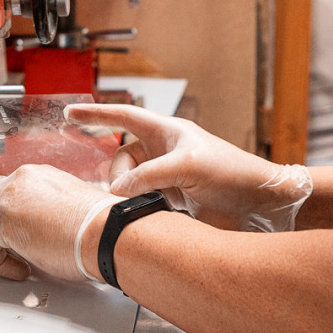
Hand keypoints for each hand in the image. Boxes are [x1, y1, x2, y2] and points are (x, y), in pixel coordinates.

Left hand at [0, 164, 118, 280]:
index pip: (5, 192)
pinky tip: (21, 271)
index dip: (7, 219)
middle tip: (5, 249)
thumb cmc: (99, 228)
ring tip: (14, 261)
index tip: (20, 240)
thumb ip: (43, 214)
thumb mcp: (66, 211)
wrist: (107, 233)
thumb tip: (34, 232)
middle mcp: (20, 179)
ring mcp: (8, 196)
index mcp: (37, 175)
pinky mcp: (1, 219)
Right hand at [66, 103, 312, 232]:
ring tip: (144, 207)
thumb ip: (148, 176)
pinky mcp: (173, 201)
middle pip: (121, 159)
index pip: (123, 116)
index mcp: (168, 132)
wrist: (262, 203)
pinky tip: (150, 217)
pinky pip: (142, 202)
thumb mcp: (188, 167)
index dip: (95, 114)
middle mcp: (165, 152)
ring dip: (129, 196)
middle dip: (117, 176)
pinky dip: (139, 209)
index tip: (69, 114)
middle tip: (123, 195)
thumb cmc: (234, 173)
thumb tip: (116, 191)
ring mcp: (168, 178)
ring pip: (130, 184)